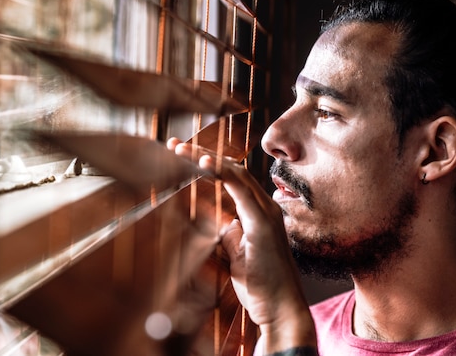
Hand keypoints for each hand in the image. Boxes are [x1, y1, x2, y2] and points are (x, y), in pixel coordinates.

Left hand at [167, 138, 316, 352]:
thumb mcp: (237, 254)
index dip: (208, 164)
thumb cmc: (261, 286)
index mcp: (259, 213)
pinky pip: (242, 190)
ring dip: (207, 158)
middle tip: (174, 145)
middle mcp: (265, 207)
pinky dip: (223, 173)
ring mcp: (267, 214)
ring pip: (237, 173)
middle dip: (202, 154)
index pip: (232, 178)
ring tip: (182, 150)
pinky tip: (205, 163)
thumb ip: (230, 235)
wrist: (281, 309)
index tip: (182, 156)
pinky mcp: (264, 224)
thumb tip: (218, 225)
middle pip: (233, 169)